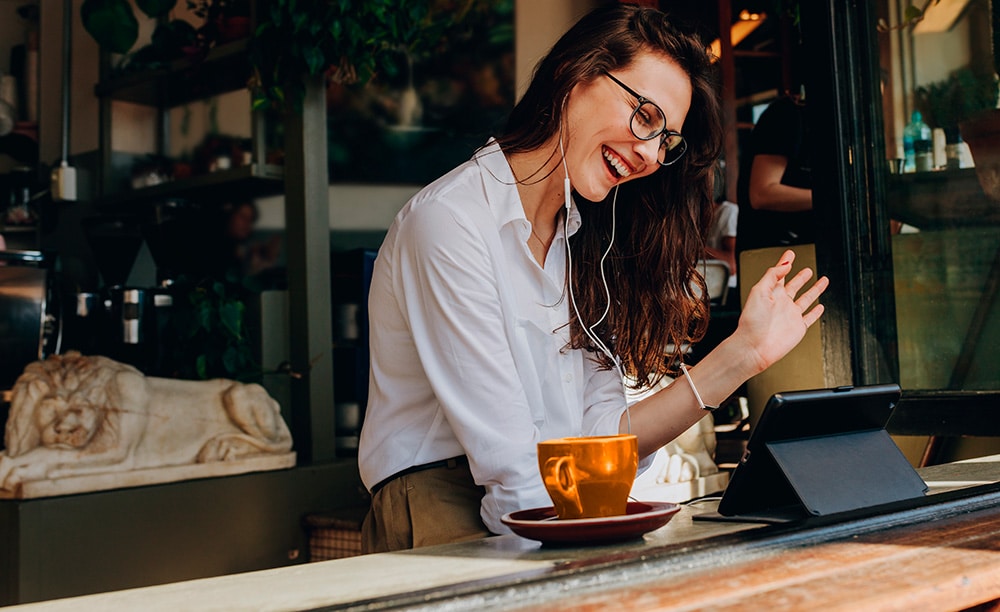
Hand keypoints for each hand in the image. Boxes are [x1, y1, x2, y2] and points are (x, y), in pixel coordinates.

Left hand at [734, 249, 828, 371]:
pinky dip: (816, 312)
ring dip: (814, 289)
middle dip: (801, 276)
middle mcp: (781, 303)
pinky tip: (820, 306)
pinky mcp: (798, 327)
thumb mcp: (759, 291)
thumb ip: (772, 276)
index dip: (785, 263)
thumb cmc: (752, 322)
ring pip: (806, 299)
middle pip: (794, 285)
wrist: (755, 346)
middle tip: (806, 269)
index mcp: (770, 293)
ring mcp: (790, 315)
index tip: (790, 254)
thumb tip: (785, 264)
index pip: (779, 274)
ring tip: (822, 280)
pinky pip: (810, 318)